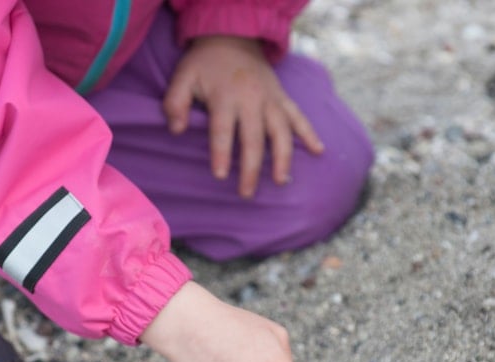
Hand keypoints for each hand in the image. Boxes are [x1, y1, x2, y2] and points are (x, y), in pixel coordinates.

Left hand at [163, 35, 324, 197]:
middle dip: (252, 168)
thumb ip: (175, 102)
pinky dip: (310, 133)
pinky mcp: (282, 97)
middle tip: (247, 193)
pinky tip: (319, 151)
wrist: (233, 35)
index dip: (222, 153)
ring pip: (281, 131)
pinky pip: (299, 116)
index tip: (221, 175)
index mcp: (225, 96)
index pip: (223, 129)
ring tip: (281, 181)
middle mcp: (252, 99)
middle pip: (254, 138)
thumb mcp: (182, 76)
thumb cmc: (205, 63)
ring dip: (283, 158)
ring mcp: (271, 99)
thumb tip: (177, 130)